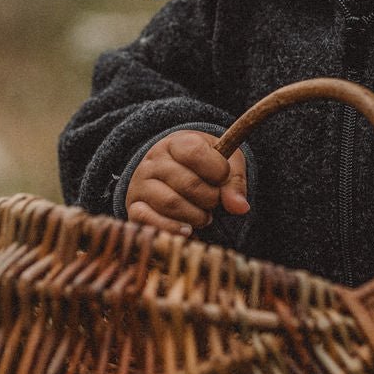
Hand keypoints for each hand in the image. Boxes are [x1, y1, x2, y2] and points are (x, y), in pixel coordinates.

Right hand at [125, 129, 249, 233]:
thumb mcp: (223, 166)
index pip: (195, 152)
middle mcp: (154, 161)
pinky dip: (173, 229)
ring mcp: (141, 184)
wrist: (168, 178)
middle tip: (214, 202)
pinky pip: (148, 220)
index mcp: (176, 143)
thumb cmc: (202, 170)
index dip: (218, 170)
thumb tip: (239, 207)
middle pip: (188, 183)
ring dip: (196, 216)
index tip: (223, 177)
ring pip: (171, 203)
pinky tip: (187, 230)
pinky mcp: (133, 208)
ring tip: (203, 216)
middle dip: (210, 199)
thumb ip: (235, 182)